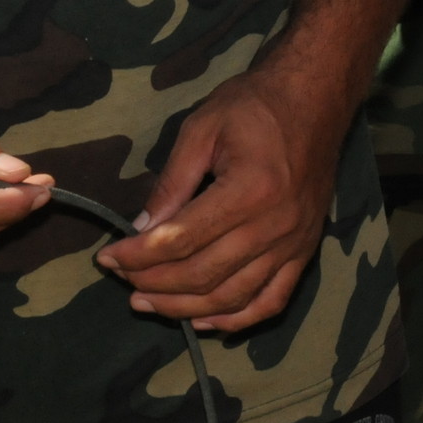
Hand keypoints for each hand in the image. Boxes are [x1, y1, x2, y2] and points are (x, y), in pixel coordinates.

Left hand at [93, 68, 340, 332]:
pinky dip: (237, 320)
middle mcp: (275, 225)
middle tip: (121, 280)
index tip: (107, 257)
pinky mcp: (306, 252)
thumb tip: (142, 229)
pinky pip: (271, 301)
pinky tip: (205, 321)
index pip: (182, 238)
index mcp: (249, 188)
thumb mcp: (202, 128)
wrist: (315, 101)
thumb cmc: (254, 106)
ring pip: (233, 296)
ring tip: (148, 303)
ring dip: (185, 308)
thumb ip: (172, 182)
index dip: (139, 254)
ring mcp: (294, 244)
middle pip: (204, 274)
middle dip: (154, 283)